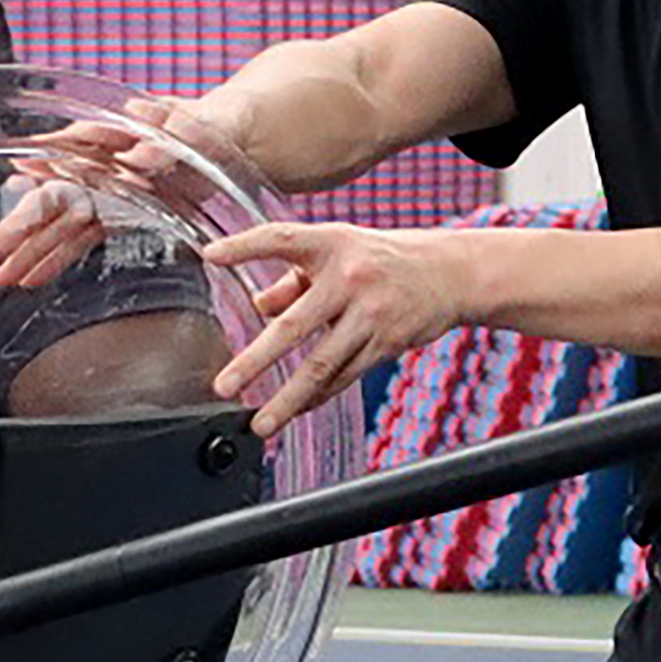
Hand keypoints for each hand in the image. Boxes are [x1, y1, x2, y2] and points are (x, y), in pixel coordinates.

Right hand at [0, 94, 239, 289]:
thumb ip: (170, 143)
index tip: (17, 177)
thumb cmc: (213, 126)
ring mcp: (106, 191)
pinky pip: (79, 239)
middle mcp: (103, 165)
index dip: (44, 165)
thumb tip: (138, 160)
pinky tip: (29, 279)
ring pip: (60, 224)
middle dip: (22, 226)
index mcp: (118, 135)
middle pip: (55, 196)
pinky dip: (55, 259)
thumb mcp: (201, 129)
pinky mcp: (115, 213)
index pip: (71, 151)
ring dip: (29, 251)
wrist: (230, 140)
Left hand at [207, 220, 470, 429]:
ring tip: (260, 423)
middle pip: (295, 325)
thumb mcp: (337, 253)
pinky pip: (345, 375)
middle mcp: (350, 278)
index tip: (211, 256)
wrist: (450, 273)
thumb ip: (295, 280)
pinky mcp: (387, 342)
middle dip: (256, 360)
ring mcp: (371, 313)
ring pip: (322, 364)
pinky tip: (297, 410)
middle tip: (226, 386)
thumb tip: (258, 308)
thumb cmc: (380, 261)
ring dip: (288, 398)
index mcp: (331, 244)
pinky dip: (318, 396)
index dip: (245, 246)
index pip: (281, 238)